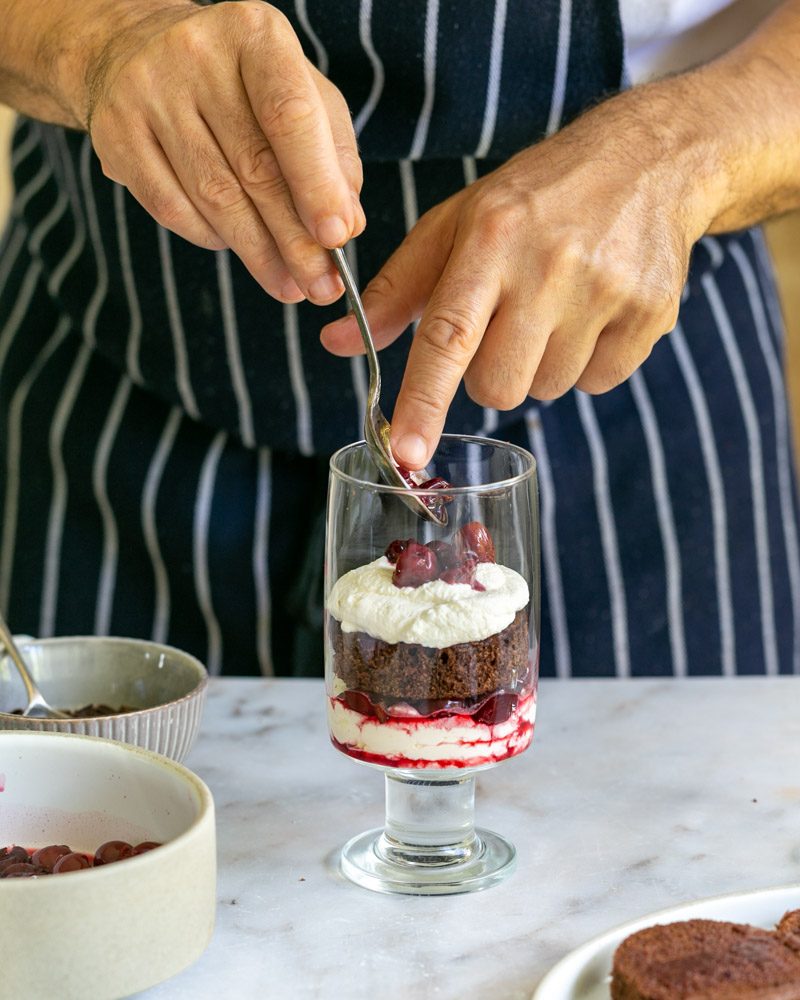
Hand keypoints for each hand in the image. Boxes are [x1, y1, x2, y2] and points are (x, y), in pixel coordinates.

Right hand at [86, 1, 363, 302]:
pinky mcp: (115, 135)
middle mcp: (195, 54)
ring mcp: (147, 93)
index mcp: (254, 35)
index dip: (316, 183)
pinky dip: (213, 238)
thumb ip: (334, 156)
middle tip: (321, 287)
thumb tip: (346, 226)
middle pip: (254, 168)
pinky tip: (237, 248)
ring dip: (258, 253)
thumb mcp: (302, 95)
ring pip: (215, 198)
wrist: (137, 50)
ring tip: (289, 286)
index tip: (337, 238)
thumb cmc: (242, 82)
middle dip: (294, 240)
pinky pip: (174, 209)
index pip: (290, 116)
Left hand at [321, 88, 714, 467]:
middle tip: (505, 325)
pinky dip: (586, 362)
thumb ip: (397, 290)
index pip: (448, 336)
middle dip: (489, 374)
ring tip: (555, 307)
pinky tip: (592, 312)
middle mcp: (550, 266)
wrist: (647, 161)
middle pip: (497, 386)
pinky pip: (598, 383)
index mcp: (490, 239)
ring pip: (546, 388)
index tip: (406, 450)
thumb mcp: (457, 225)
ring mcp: (607, 292)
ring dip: (538, 365)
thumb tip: (335, 344)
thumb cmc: (533, 200)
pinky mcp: (650, 315)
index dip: (424, 400)